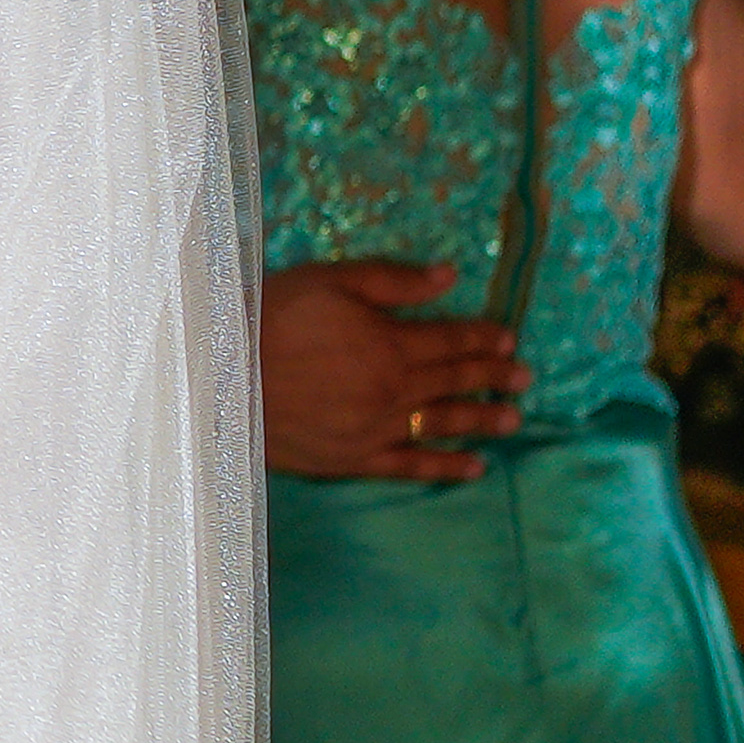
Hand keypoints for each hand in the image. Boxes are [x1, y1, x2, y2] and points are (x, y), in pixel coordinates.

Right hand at [259, 260, 528, 480]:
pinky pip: (411, 465)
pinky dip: (446, 465)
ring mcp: (377, 428)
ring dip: (482, 419)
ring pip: (443, 423)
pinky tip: (474, 466)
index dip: (482, 336)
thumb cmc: (268, 318)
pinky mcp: (355, 458)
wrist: (219, 376)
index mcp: (389, 342)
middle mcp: (393, 388)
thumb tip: (448, 275)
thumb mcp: (327, 281)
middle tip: (524, 378)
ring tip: (513, 418)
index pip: (449, 338)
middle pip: (454, 380)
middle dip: (492, 376)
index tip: (509, 339)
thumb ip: (390, 280)